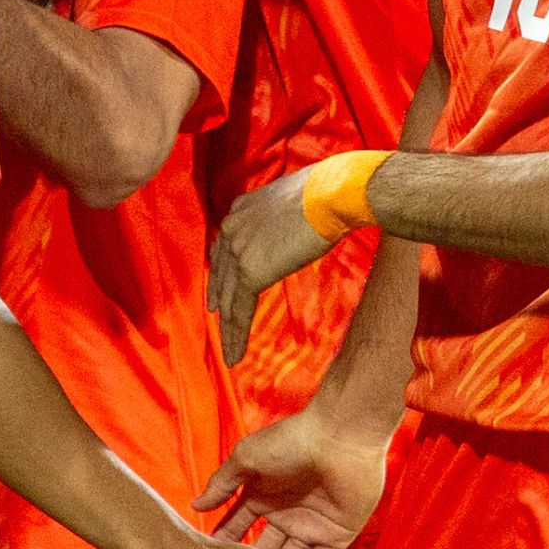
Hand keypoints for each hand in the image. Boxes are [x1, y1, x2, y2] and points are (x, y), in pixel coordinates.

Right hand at [195, 405, 389, 548]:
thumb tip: (195, 506)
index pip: (238, 526)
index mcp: (263, 494)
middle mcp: (285, 513)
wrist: (339, 437)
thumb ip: (222, 484)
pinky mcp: (336, 536)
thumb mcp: (247, 459)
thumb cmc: (291, 441)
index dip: (224, 545)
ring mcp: (311, 526)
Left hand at [208, 168, 340, 363]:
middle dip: (219, 300)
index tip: (220, 290)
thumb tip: (292, 228)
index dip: (223, 272)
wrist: (331, 195)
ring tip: (229, 353)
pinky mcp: (250, 272)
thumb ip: (280, 219)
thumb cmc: (326, 193)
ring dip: (227, 330)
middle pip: (221, 274)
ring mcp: (237, 251)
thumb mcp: (291, 202)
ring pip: (227, 300)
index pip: (225, 248)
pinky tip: (235, 355)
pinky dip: (236, 335)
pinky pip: (239, 311)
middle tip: (218, 319)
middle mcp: (231, 229)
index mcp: (240, 210)